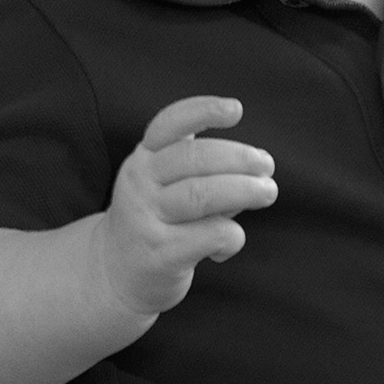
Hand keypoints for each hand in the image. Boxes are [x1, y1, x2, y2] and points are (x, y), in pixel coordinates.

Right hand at [95, 96, 276, 315]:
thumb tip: (256, 173)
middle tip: (267, 166)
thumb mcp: (168, 187)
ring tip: (267, 192)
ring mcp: (146, 218)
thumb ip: (205, 174)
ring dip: (244, 190)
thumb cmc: (159, 221)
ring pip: (202, 195)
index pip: (169, 124)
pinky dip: (232, 236)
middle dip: (239, 158)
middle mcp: (139, 182)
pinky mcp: (160, 254)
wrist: (115, 274)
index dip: (203, 110)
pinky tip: (229, 242)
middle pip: (194, 158)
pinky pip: (209, 235)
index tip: (236, 109)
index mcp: (144, 158)